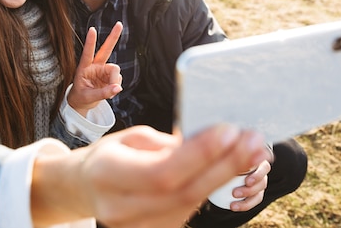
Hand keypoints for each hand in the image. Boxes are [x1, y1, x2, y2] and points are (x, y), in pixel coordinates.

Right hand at [31, 124, 271, 227]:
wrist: (86, 189)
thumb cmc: (111, 156)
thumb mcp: (132, 138)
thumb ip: (168, 145)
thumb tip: (212, 143)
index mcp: (107, 175)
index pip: (162, 172)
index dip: (199, 154)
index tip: (229, 131)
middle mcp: (119, 208)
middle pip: (183, 192)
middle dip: (225, 164)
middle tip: (254, 141)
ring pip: (190, 204)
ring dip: (226, 176)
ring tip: (252, 152)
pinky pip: (188, 211)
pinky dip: (212, 188)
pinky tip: (231, 168)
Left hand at [67, 22, 122, 116]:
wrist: (83, 103)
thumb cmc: (81, 97)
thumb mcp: (89, 97)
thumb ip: (103, 93)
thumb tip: (118, 88)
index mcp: (84, 68)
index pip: (87, 53)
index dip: (90, 42)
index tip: (92, 29)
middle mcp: (95, 66)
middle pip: (106, 49)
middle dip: (113, 37)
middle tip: (119, 24)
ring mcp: (103, 70)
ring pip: (115, 70)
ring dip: (114, 81)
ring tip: (108, 92)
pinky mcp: (110, 76)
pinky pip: (118, 79)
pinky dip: (116, 86)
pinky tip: (110, 90)